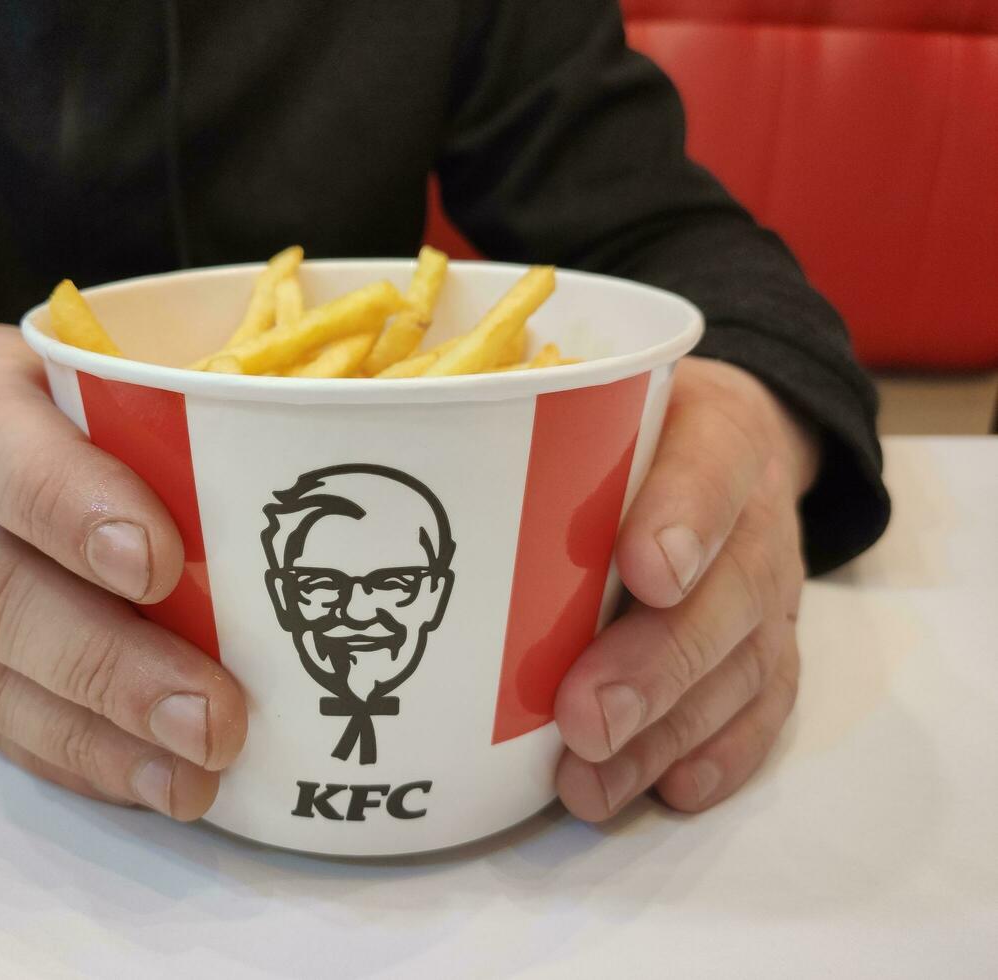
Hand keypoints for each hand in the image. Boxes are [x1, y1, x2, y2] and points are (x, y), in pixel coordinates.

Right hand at [0, 324, 246, 817]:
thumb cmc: (0, 393)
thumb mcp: (50, 358)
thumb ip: (140, 394)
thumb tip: (284, 437)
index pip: (10, 464)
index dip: (78, 513)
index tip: (157, 562)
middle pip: (7, 602)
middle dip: (116, 669)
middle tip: (213, 717)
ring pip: (1, 682)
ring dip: (106, 741)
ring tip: (197, 776)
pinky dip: (82, 764)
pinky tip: (158, 785)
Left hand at [554, 356, 818, 818]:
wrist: (730, 452)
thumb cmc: (633, 434)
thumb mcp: (602, 405)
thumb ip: (552, 435)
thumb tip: (444, 485)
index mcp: (718, 430)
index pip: (713, 463)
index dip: (686, 519)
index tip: (646, 572)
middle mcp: (758, 514)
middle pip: (730, 591)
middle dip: (655, 665)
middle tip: (586, 719)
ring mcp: (773, 588)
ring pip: (742, 666)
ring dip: (668, 734)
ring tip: (593, 785)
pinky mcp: (774, 645)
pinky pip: (765, 705)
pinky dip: (721, 754)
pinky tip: (669, 789)